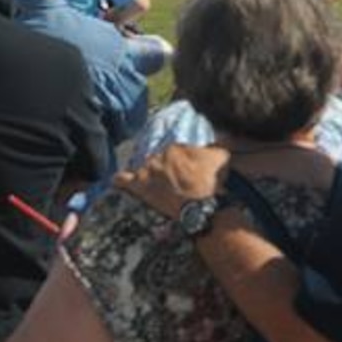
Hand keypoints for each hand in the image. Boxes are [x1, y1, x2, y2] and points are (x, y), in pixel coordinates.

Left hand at [115, 143, 230, 219]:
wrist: (203, 209)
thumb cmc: (212, 185)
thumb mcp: (221, 158)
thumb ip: (221, 142)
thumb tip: (225, 132)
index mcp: (175, 147)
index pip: (170, 145)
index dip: (175, 156)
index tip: (180, 164)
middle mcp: (158, 155)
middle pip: (153, 155)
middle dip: (159, 163)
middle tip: (167, 175)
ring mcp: (147, 170)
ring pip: (138, 164)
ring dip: (142, 170)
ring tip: (147, 177)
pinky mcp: (140, 186)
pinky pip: (122, 179)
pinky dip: (120, 179)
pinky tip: (116, 179)